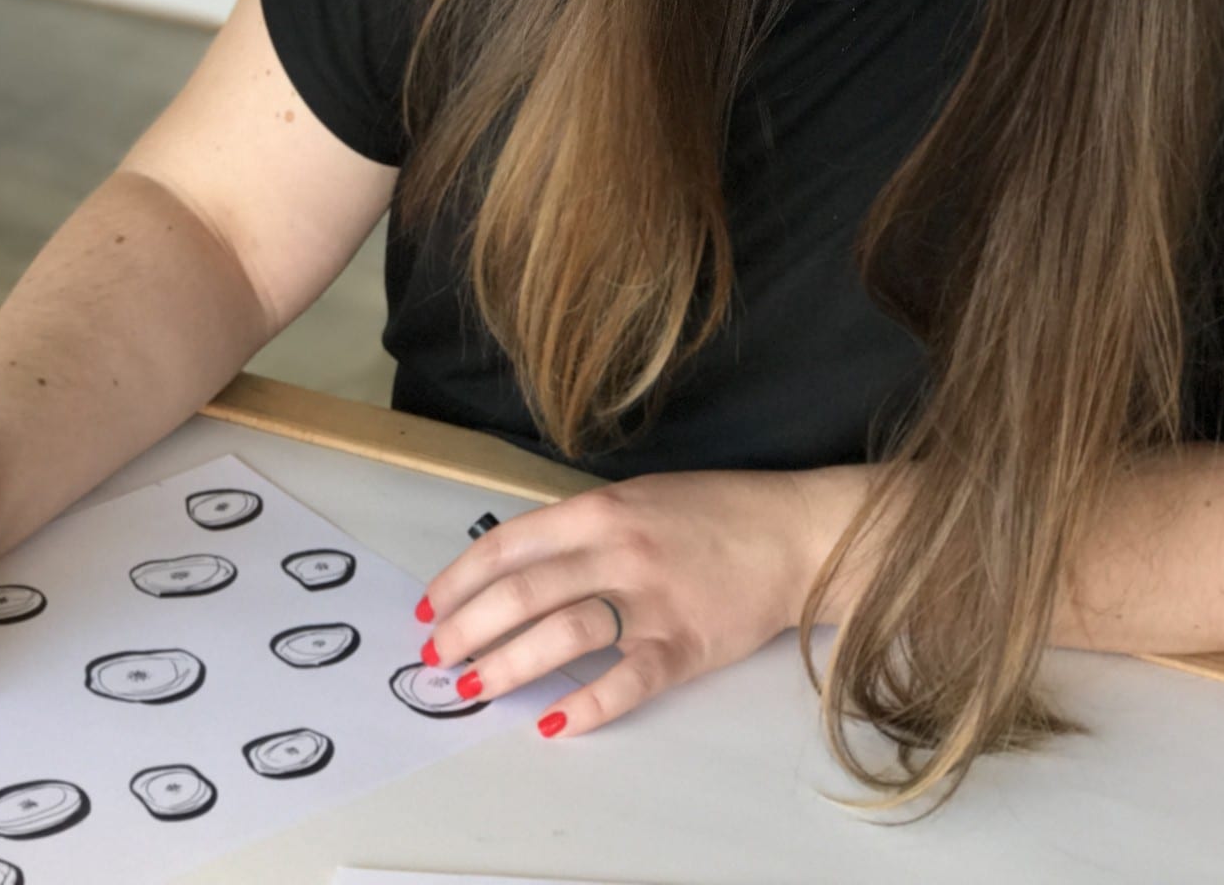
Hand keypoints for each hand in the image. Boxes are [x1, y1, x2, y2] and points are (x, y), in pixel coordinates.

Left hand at [414, 470, 820, 737]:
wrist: (793, 536)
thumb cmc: (711, 514)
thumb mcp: (634, 499)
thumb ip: (579, 530)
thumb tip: (517, 568)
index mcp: (599, 511)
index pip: (507, 546)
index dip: (459, 580)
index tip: (430, 608)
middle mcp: (618, 552)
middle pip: (522, 594)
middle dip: (467, 628)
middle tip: (439, 658)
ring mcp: (652, 600)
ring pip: (561, 635)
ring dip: (508, 666)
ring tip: (474, 688)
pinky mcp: (684, 645)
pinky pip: (626, 682)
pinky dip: (585, 707)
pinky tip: (552, 725)